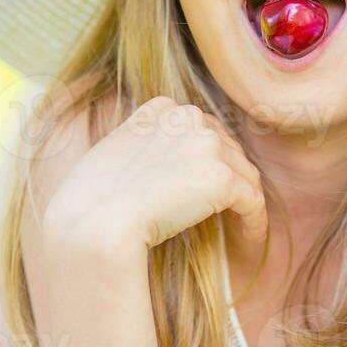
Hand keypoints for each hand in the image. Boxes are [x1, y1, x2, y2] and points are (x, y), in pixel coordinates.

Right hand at [41, 95, 267, 260]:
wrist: (94, 222)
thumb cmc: (91, 199)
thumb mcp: (115, 153)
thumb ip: (147, 146)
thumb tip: (168, 168)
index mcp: (162, 108)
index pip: (201, 129)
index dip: (209, 157)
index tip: (205, 183)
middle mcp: (188, 117)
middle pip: (228, 148)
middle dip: (230, 177)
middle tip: (228, 208)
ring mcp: (207, 145)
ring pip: (244, 174)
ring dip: (245, 199)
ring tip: (242, 224)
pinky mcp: (222, 178)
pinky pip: (253, 201)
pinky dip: (255, 221)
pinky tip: (252, 238)